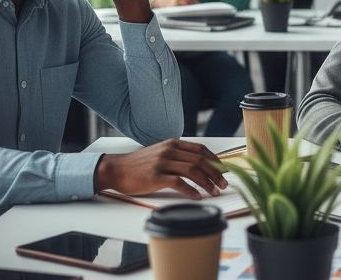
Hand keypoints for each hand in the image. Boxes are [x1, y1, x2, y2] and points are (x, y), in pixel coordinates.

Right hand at [94, 139, 227, 198]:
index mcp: (173, 144)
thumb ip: (177, 156)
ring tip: (214, 192)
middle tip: (223, 184)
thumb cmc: (139, 165)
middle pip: (200, 160)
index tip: (224, 169)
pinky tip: (198, 196)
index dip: (215, 159)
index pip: (200, 149)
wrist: (116, 169)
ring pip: (193, 170)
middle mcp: (169, 150)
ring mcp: (162, 163)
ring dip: (207, 182)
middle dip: (215, 173)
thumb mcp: (160, 153)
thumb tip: (198, 165)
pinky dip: (191, 190)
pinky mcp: (156, 176)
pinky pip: (179, 183)